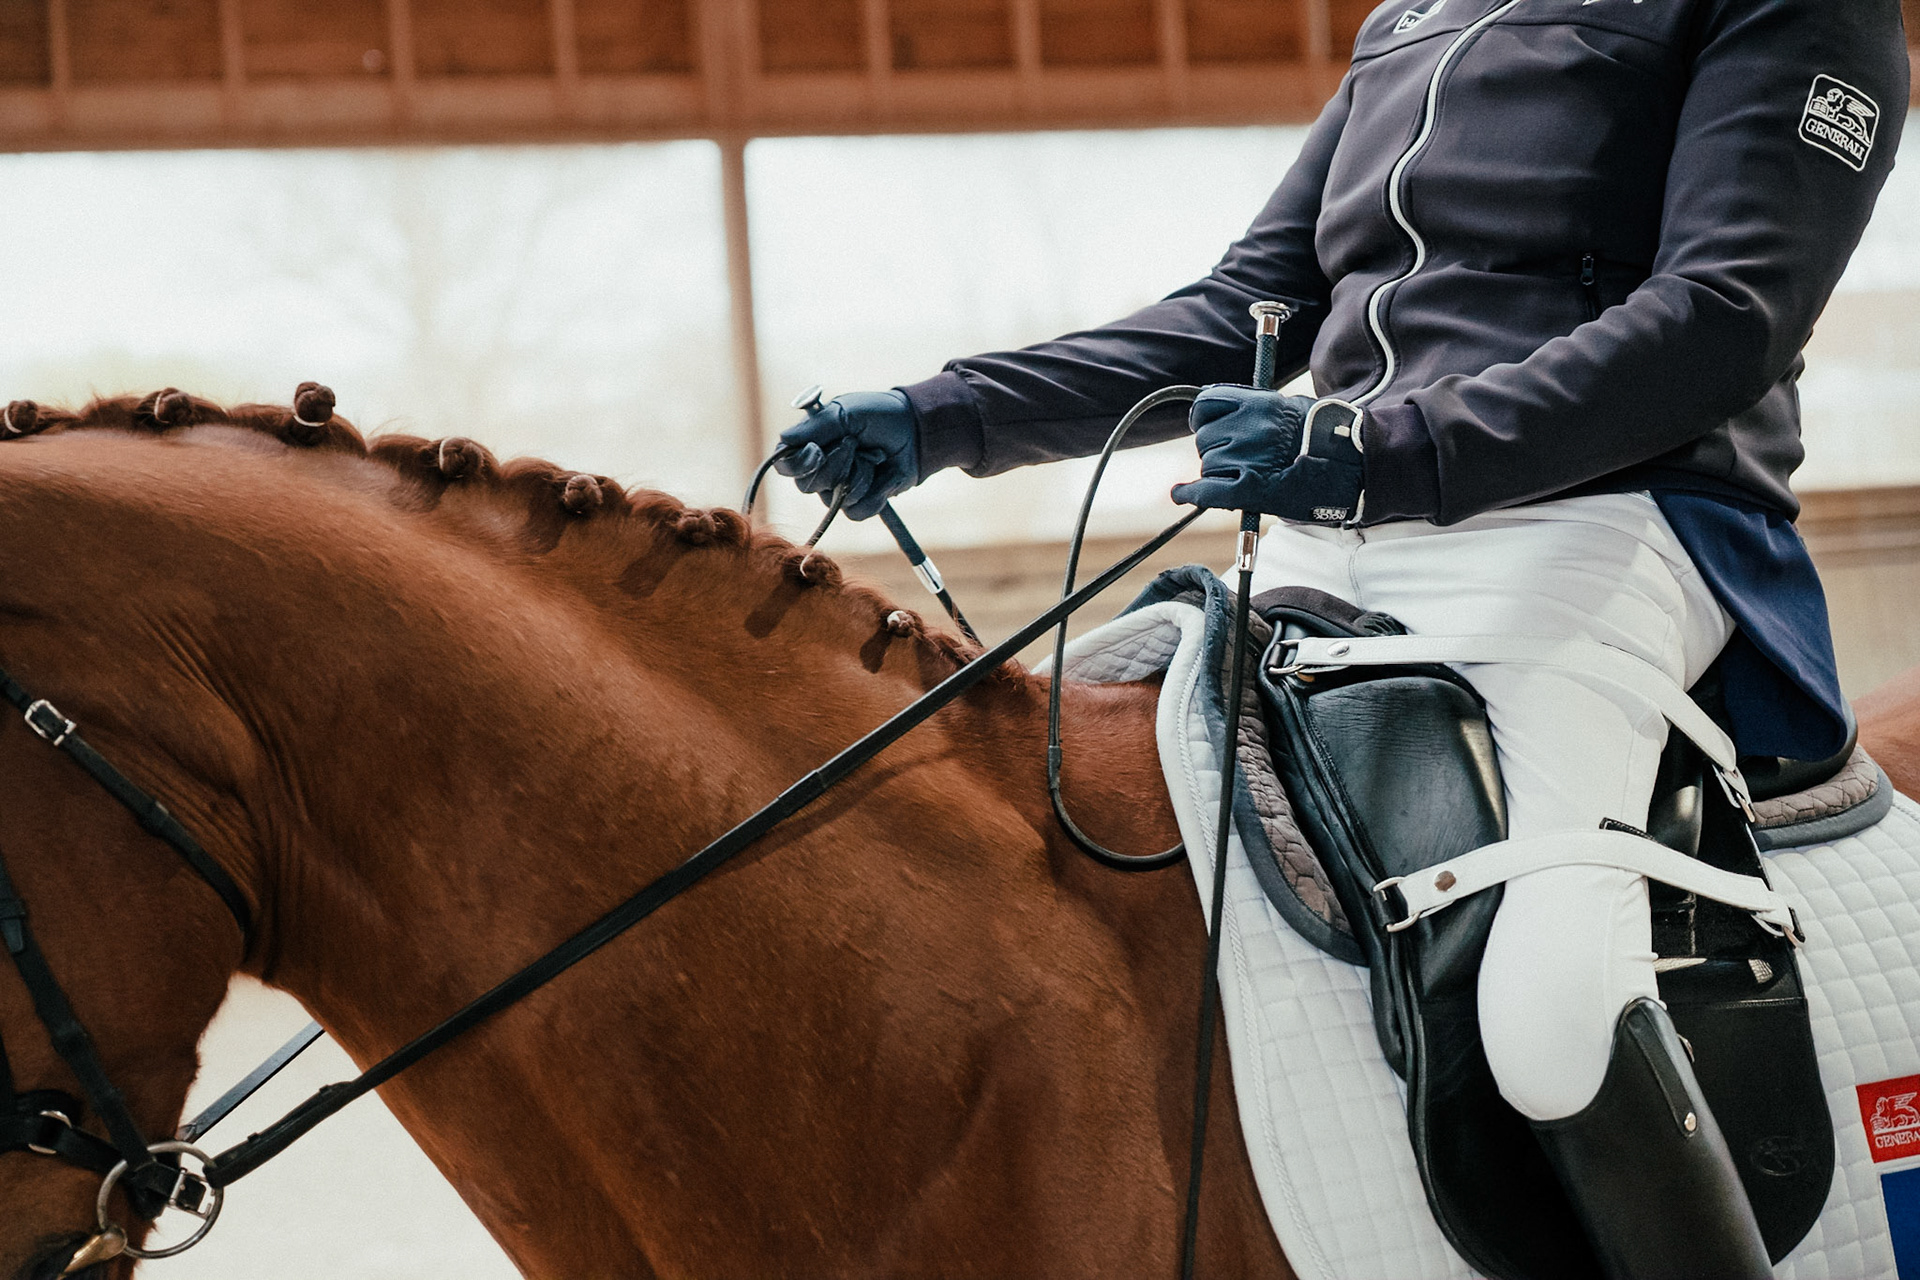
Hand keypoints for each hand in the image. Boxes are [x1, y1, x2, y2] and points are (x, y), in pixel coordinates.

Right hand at [775, 390, 919, 520]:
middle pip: (807, 485)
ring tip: (874, 456)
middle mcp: (819, 470)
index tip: (817, 451)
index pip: (785, 465)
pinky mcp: (860, 504)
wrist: (915, 430)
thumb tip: (783, 438)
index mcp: (808, 446)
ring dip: (860, 476)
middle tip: (855, 443)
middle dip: (836, 464)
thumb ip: (816, 426)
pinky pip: (856, 511)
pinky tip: (885, 474)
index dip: (797, 463)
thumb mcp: (846, 412)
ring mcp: (839, 490)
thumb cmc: (877, 415)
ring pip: (834, 500)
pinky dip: (875, 492)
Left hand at [1171, 386, 1364, 524]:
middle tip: (1242, 458)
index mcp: (1258, 403)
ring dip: (1221, 473)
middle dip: (1216, 449)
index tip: (1206, 424)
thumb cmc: (1328, 435)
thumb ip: (1255, 404)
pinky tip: (1181, 494)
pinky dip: (1191, 494)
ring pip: (1208, 466)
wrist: (1355, 464)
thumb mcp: (1291, 405)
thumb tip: (1216, 400)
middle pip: (1205, 439)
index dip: (1203, 417)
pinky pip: (1206, 491)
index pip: (1205, 404)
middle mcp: (1247, 428)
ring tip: (1252, 475)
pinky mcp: (1250, 490)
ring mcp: (1247, 459)